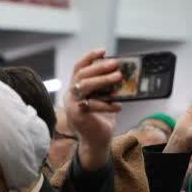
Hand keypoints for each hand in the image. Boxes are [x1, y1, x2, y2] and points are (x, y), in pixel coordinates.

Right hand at [64, 48, 123, 171]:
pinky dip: (107, 104)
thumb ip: (107, 86)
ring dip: (102, 80)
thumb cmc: (102, 118)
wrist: (97, 140)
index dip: (90, 57)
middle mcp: (70, 94)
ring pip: (84, 86)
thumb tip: (121, 71)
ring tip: (118, 78)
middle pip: (82, 75)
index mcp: (76, 88)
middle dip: (99, 67)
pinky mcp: (76, 115)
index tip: (104, 51)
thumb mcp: (105, 98)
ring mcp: (71, 104)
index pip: (79, 68)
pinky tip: (118, 105)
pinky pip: (91, 104)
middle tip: (116, 64)